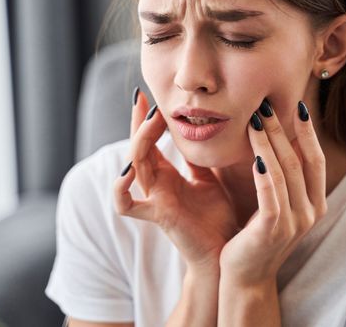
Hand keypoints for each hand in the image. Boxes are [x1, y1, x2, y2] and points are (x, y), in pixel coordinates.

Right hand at [113, 89, 238, 269]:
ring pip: (133, 165)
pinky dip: (120, 189)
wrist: (224, 252)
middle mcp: (155, 185)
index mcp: (167, 175)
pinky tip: (128, 170)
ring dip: (139, 141)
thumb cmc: (216, 218)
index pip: (149, 141)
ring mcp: (153, 199)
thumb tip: (203, 128)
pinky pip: (126, 204)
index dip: (146, 119)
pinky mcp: (157, 215)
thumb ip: (199, 158)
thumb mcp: (209, 178)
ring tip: (150, 121)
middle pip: (137, 147)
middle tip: (145, 100)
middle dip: (139, 123)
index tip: (147, 94)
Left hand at [219, 98, 326, 285]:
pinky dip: (264, 172)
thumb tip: (275, 141)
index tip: (298, 106)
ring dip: (269, 143)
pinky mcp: (273, 229)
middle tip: (267, 105)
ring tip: (255, 120)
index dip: (308, 132)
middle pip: (299, 160)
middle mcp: (311, 212)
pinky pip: (270, 193)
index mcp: (316, 203)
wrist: (246, 277)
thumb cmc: (257, 237)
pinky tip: (254, 155)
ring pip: (284, 172)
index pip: (316, 160)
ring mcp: (295, 222)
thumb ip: (282, 179)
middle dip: (283, 130)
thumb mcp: (277, 206)